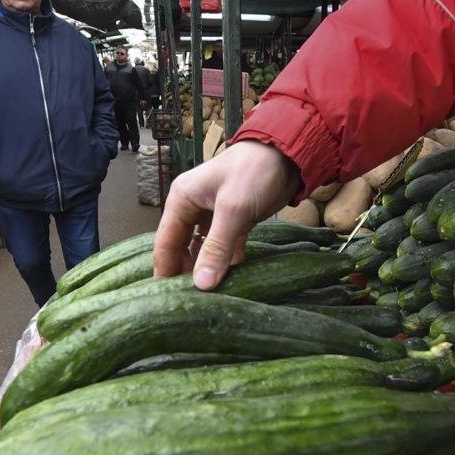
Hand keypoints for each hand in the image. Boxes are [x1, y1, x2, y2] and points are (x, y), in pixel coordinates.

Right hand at [154, 140, 301, 289]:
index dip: (165, 270)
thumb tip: (201, 285)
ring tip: (212, 294)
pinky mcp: (234, 219)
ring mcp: (214, 214)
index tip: (168, 298)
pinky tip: (233, 276)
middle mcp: (193, 207)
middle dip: (187, 271)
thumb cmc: (254, 173)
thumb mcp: (234, 210)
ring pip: (203, 248)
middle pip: (181, 247)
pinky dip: (227, 260)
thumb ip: (217, 247)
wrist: (289, 154)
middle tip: (193, 300)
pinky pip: (224, 245)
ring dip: (208, 267)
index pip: (165, 242)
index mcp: (182, 200)